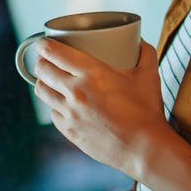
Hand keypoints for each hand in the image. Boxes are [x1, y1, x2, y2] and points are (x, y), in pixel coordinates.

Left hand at [32, 38, 171, 177]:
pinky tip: (62, 104)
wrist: (143, 148)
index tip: (43, 43)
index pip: (54, 53)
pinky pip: (53, 113)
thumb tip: (140, 42)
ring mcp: (70, 113)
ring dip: (43, 82)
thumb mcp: (149, 76)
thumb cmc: (146, 111)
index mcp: (91, 73)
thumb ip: (146, 53)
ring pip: (42, 91)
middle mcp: (75, 92)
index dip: (43, 45)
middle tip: (46, 60)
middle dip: (41, 62)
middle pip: (42, 70)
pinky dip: (55, 106)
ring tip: (50, 80)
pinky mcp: (70, 131)